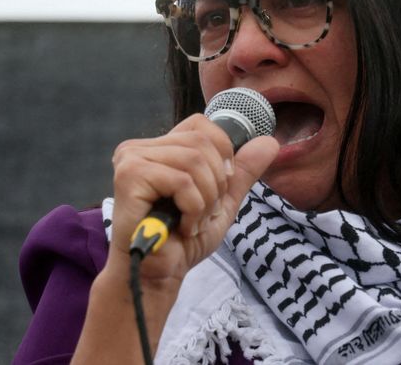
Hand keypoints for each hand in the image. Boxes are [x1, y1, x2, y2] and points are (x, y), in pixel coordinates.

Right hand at [105, 113, 278, 288]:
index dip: (222, 152)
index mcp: (158, 149)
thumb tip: (270, 141)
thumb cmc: (181, 241)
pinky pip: (182, 181)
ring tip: (192, 223)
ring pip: (195, 162)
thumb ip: (242, 171)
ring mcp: (131, 159)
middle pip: (202, 143)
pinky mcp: (130, 176)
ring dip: (206, 200)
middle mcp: (139, 148)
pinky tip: (182, 227)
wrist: (157, 275)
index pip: (201, 126)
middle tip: (204, 213)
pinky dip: (193, 209)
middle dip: (216, 184)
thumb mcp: (222, 201)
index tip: (220, 187)